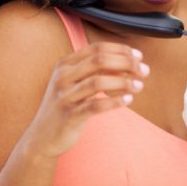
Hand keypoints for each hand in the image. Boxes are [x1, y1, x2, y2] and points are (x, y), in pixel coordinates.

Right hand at [25, 42, 147, 157]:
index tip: (138, 56)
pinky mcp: (69, 116)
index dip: (120, 49)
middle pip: (98, 61)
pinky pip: (95, 106)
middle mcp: (62, 77)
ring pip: (97, 82)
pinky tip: (128, 100)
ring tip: (139, 86)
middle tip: (144, 71)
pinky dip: (114, 102)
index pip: (96, 48)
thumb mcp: (75, 83)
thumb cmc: (65, 107)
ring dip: (123, 83)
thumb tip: (127, 64)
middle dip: (126, 63)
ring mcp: (64, 97)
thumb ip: (95, 72)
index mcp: (64, 64)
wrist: (42, 137)